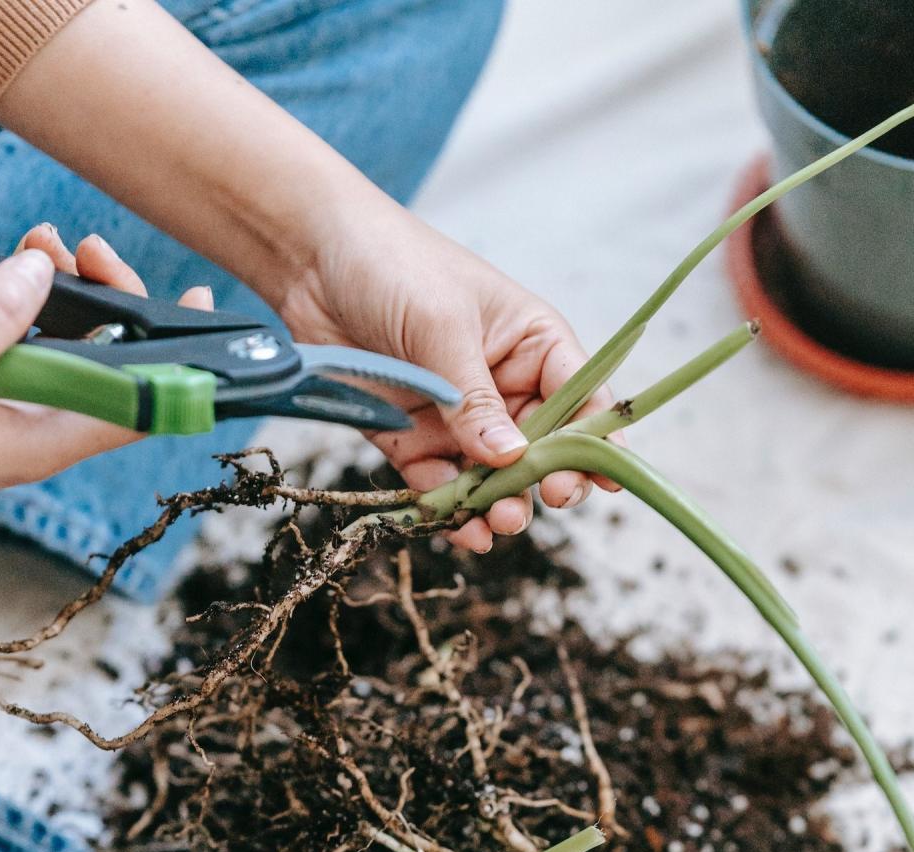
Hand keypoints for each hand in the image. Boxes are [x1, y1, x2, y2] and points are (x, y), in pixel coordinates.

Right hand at [0, 226, 211, 693]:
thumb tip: (45, 273)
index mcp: (42, 444)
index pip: (138, 410)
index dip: (179, 365)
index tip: (202, 311)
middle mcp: (38, 429)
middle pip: (107, 367)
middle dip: (112, 302)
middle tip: (91, 247)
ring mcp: (9, 409)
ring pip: (64, 346)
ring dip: (64, 291)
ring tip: (45, 240)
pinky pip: (22, 341)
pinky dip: (24, 300)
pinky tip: (18, 264)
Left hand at [285, 191, 622, 551]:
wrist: (309, 259)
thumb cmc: (391, 264)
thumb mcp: (441, 326)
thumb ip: (474, 398)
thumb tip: (511, 457)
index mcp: (533, 344)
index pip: (581, 397)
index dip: (596, 439)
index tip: (604, 479)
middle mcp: (503, 386)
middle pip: (543, 449)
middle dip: (548, 479)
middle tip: (552, 499)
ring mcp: (459, 418)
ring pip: (494, 478)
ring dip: (502, 504)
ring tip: (501, 521)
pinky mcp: (413, 439)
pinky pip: (441, 486)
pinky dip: (452, 511)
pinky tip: (463, 530)